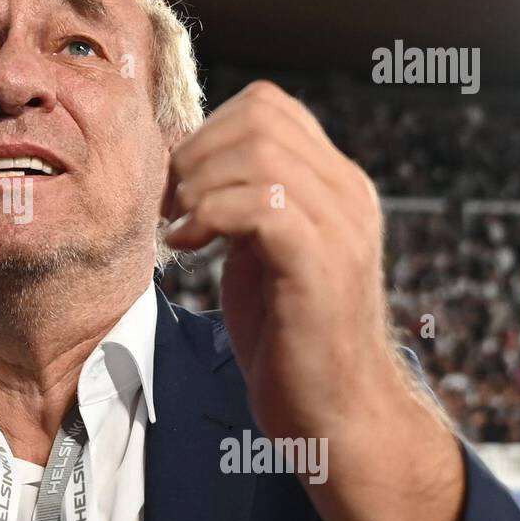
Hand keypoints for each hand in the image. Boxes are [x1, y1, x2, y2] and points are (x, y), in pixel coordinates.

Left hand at [163, 80, 463, 520]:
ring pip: (260, 154)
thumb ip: (243, 203)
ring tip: (179, 228)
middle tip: (171, 205)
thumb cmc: (289, 338)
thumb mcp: (262, 252)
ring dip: (198, 184)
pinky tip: (188, 247)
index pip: (269, 106)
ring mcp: (340, 227)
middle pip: (261, 116)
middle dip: (196, 153)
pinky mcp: (320, 266)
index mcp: (335, 184)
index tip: (180, 184)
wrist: (334, 414)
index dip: (208, 131)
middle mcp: (348, 194)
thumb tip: (188, 164)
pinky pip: (262, 205)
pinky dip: (210, 216)